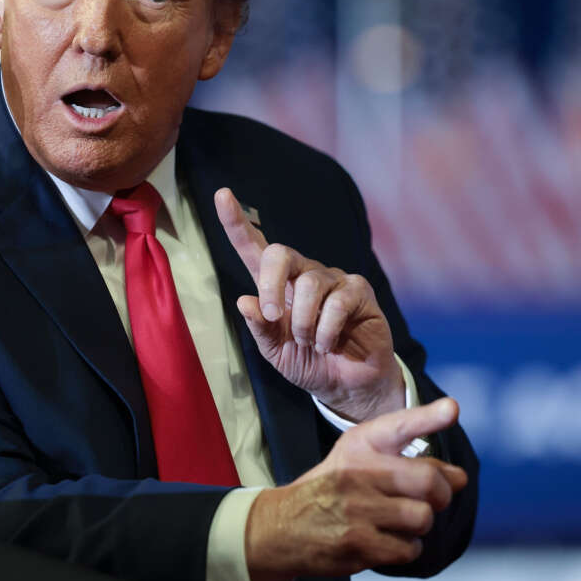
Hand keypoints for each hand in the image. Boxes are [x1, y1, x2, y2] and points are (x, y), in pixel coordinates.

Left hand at [215, 187, 404, 420]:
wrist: (346, 384)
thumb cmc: (308, 362)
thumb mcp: (274, 352)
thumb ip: (259, 328)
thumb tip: (244, 300)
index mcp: (276, 285)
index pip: (254, 247)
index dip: (236, 222)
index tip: (222, 195)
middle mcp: (303, 274)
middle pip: (280, 253)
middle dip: (271, 284)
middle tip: (272, 316)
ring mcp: (332, 279)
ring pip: (309, 285)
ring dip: (303, 323)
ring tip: (310, 343)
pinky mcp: (358, 290)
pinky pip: (337, 302)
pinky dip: (326, 330)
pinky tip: (328, 343)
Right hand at [244, 398, 467, 580]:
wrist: (284, 524)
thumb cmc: (333, 488)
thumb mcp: (361, 458)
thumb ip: (410, 460)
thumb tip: (459, 477)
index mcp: (361, 444)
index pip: (400, 426)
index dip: (429, 417)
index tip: (452, 409)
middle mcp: (359, 471)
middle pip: (428, 482)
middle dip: (441, 495)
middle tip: (431, 499)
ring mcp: (357, 508)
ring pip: (422, 517)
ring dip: (419, 525)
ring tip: (400, 521)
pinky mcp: (357, 543)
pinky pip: (409, 548)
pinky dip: (406, 548)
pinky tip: (387, 539)